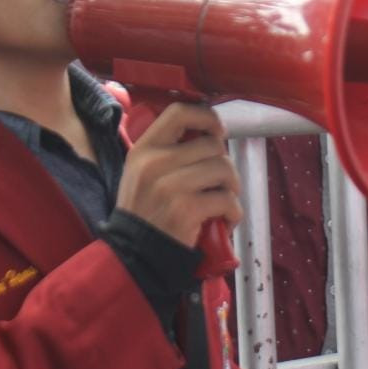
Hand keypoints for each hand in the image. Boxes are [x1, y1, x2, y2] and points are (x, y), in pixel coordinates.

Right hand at [116, 102, 241, 247]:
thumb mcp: (141, 173)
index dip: (206, 117)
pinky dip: (233, 212)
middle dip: (224, 163)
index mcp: (144, 149)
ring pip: (224, 169)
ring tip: (223, 202)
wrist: (134, 256)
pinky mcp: (186, 209)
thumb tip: (210, 136)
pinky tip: (224, 221)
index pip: (179, 112)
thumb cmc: (144, 213)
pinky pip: (226, 199)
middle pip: (212, 144)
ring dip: (232, 187)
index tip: (217, 132)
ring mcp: (170, 185)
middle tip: (220, 182)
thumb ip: (167, 151)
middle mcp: (155, 162)